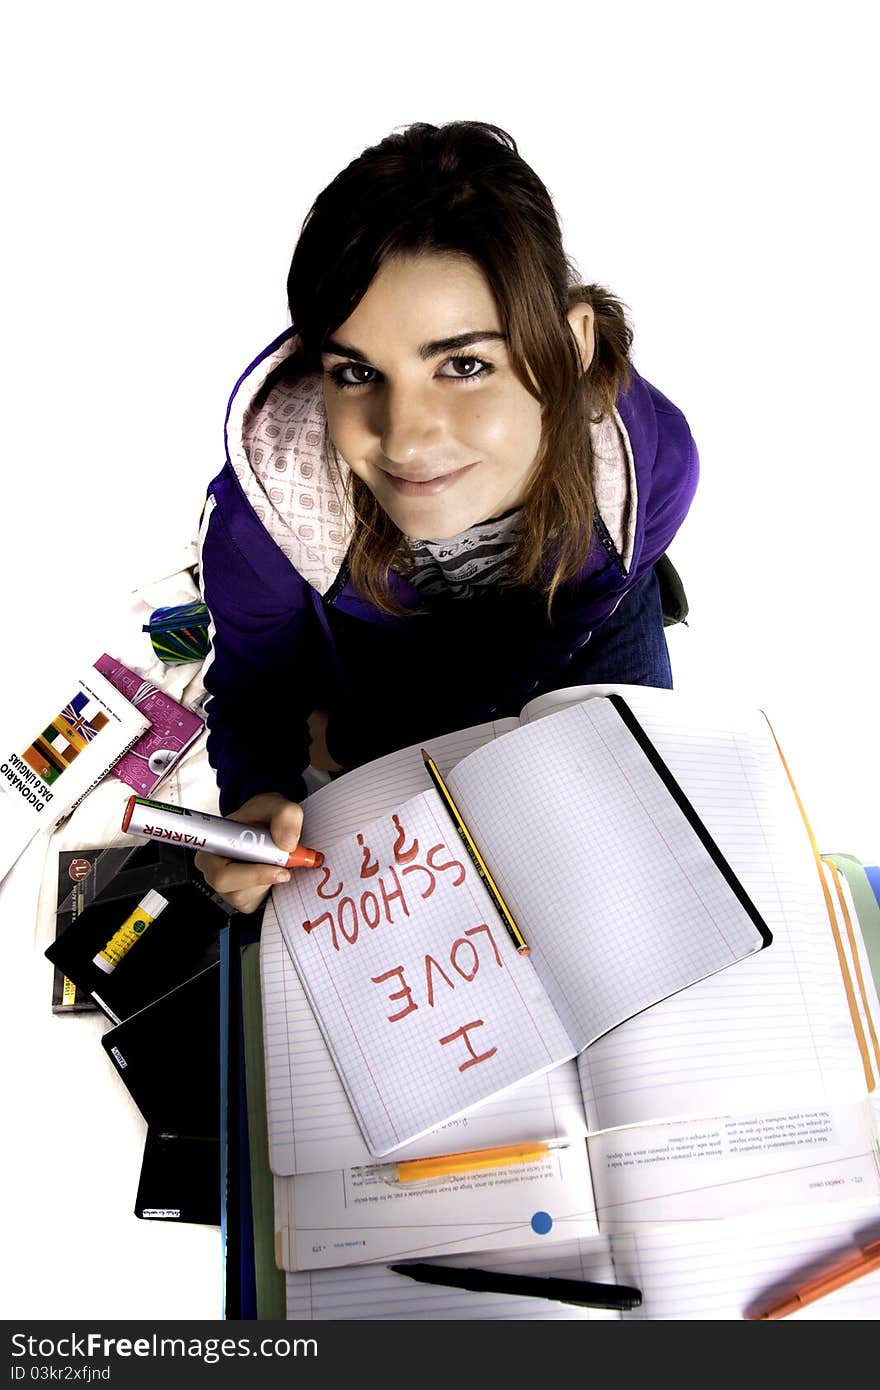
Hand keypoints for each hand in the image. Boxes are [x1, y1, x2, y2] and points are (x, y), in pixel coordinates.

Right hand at [194, 792, 304, 914]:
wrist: (266, 824)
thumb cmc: (261, 816)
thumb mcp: (276, 805)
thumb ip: (285, 816)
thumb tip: (287, 843)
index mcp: (212, 847)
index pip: (223, 874)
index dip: (252, 875)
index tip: (280, 869)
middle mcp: (214, 871)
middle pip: (236, 893)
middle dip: (266, 880)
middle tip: (288, 867)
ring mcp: (228, 887)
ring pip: (251, 897)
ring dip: (271, 881)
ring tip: (279, 861)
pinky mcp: (243, 898)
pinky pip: (259, 901)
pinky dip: (273, 887)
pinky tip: (275, 870)